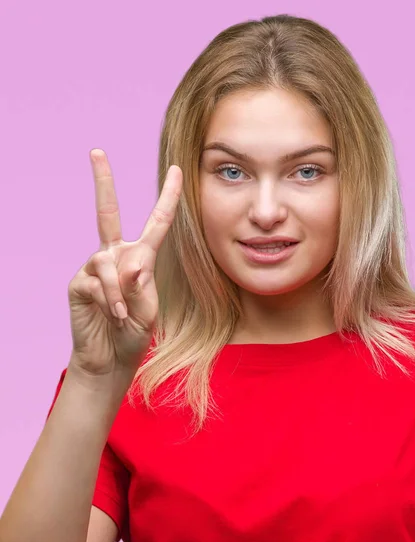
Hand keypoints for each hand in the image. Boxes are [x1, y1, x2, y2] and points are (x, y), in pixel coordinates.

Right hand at [68, 149, 181, 378]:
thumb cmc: (135, 332)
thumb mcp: (149, 311)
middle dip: (102, 182)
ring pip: (107, 262)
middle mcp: (116, 256)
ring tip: (123, 315)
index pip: (157, 222)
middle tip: (96, 151)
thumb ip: (142, 288)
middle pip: (108, 212)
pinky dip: (109, 300)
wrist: (111, 358)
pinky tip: (112, 315)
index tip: (177, 170)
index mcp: (141, 258)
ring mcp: (94, 267)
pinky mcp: (79, 282)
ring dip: (119, 292)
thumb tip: (131, 263)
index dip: (168, 197)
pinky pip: (95, 282)